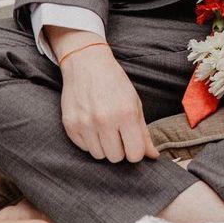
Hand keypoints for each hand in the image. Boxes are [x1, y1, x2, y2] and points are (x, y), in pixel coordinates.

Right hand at [55, 34, 158, 162]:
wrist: (87, 64)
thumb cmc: (115, 83)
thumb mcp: (135, 103)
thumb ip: (143, 131)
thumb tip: (153, 156)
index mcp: (126, 114)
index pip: (134, 153)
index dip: (136, 152)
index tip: (134, 144)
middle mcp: (105, 121)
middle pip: (116, 157)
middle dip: (120, 150)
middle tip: (119, 134)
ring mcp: (85, 124)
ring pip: (99, 155)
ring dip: (104, 146)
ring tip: (106, 128)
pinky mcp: (70, 126)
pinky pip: (84, 148)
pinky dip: (90, 142)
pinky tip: (93, 125)